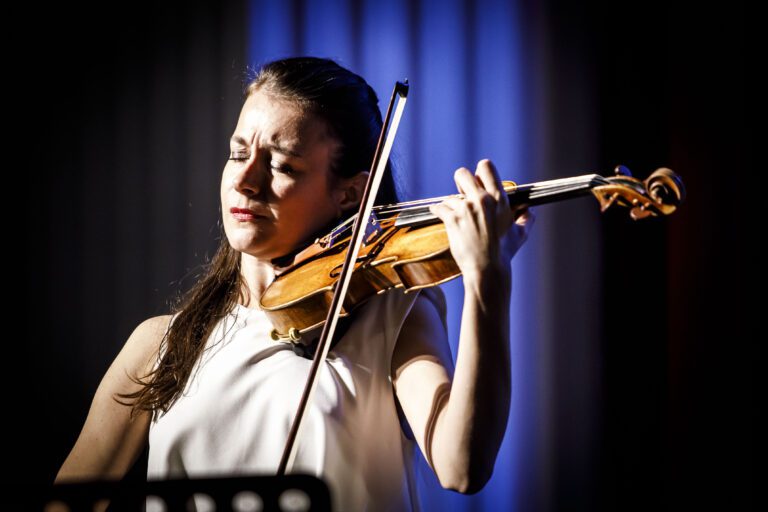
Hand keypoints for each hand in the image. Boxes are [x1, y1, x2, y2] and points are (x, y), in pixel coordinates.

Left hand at [428, 159, 534, 281]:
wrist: (487, 268)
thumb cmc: (504, 253)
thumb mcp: (521, 234)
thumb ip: (526, 219)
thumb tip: (530, 211)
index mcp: (499, 198)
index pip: (485, 166)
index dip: (478, 173)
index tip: (476, 182)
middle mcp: (482, 200)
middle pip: (462, 174)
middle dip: (460, 182)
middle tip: (461, 194)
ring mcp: (466, 209)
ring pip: (450, 196)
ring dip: (451, 205)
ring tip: (456, 218)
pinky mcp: (453, 219)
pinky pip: (439, 207)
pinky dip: (438, 211)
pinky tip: (440, 215)